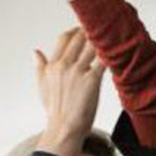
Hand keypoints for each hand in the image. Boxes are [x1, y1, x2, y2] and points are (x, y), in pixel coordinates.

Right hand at [35, 27, 106, 155]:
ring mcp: (78, 72)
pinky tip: (120, 50)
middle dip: (93, 31)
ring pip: (93, 47)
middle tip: (105, 28)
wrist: (64, 128)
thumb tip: (35, 52)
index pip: (64, 39)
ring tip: (115, 35)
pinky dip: (111, 54)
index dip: (76, 30)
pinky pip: (103, 62)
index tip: (84, 27)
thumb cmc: (56, 109)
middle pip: (80, 39)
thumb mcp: (43, 86)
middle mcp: (64, 65)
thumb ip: (40, 67)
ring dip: (104, 40)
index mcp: (52, 65)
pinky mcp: (92, 81)